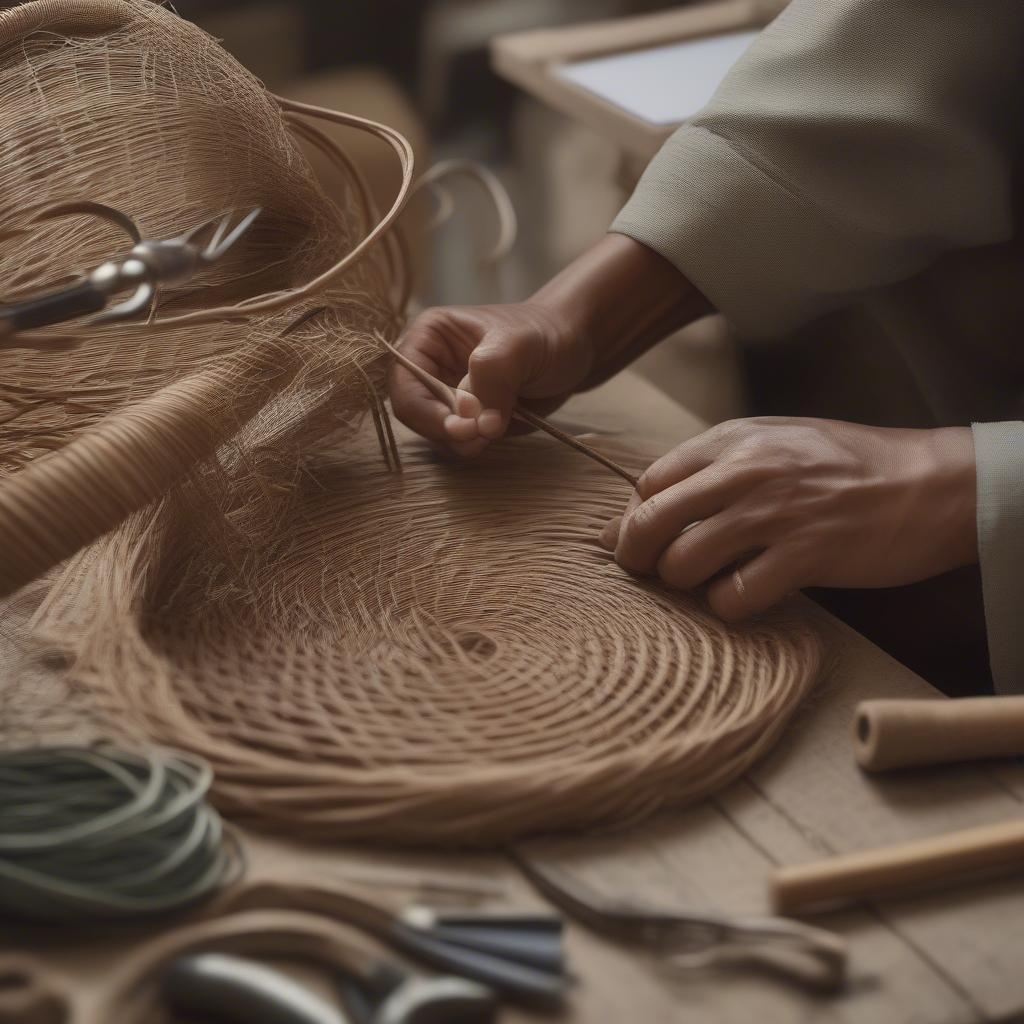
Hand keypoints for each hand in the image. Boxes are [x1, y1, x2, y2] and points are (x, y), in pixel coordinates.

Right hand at [389, 234, 709, 455]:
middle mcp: (428, 368)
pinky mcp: (465, 420)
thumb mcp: (519, 345)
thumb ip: (492, 376)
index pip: (404, 384)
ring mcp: (445, 396)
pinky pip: (456, 445)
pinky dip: (473, 448)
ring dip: (462, 444)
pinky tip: (497, 433)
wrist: (572, 351)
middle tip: (483, 436)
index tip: (465, 426)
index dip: (428, 412)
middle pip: (414, 415)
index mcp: (427, 337)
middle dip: (447, 431)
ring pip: (434, 435)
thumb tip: (475, 421)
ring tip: (496, 430)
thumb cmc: (545, 335)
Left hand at [601, 417, 976, 620]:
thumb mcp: (773, 443)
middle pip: (648, 523)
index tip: (649, 539)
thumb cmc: (845, 465)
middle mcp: (744, 472)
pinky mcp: (804, 557)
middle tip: (651, 573)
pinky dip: (728, 606)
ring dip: (684, 584)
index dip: (636, 518)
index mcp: (733, 440)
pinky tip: (746, 595)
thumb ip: (708, 470)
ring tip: (709, 581)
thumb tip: (631, 512)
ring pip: (681, 564)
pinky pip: (732, 597)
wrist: (931, 483)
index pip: (647, 484)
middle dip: (636, 557)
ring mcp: (773, 514)